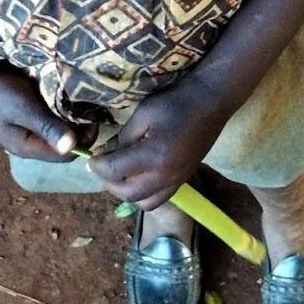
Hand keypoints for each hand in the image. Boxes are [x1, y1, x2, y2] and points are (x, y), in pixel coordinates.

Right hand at [0, 64, 94, 162]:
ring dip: (72, 120)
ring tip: (83, 102)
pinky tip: (68, 98)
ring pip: (59, 131)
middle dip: (79, 130)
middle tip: (91, 107)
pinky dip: (62, 111)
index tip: (94, 119)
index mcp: (28, 148)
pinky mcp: (29, 117)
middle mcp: (30, 143)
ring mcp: (29, 130)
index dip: (83, 141)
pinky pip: (52, 119)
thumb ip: (48, 127)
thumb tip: (72, 147)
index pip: (65, 156)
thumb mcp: (24, 108)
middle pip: (64, 144)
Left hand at [88, 88, 232, 211]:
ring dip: (126, 193)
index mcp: (153, 156)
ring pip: (143, 202)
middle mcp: (165, 175)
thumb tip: (109, 153)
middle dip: (109, 182)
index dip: (98, 166)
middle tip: (103, 167)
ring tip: (120, 175)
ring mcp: (176, 180)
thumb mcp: (143, 113)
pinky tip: (138, 177)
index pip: (115, 172)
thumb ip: (124, 137)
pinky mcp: (183, 179)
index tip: (91, 158)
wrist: (212, 101)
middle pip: (127, 194)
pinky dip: (144, 195)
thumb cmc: (176, 101)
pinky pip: (159, 199)